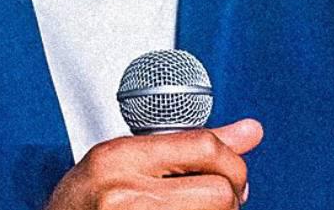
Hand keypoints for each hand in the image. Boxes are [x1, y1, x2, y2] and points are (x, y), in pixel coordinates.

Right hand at [44, 118, 263, 209]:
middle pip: (218, 192)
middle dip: (230, 197)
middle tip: (223, 201)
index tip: (233, 173)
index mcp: (119, 158)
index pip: (203, 147)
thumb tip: (251, 131)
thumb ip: (187, 145)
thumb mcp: (124, 161)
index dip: (232, 161)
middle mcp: (125, 195)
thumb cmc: (83, 204)